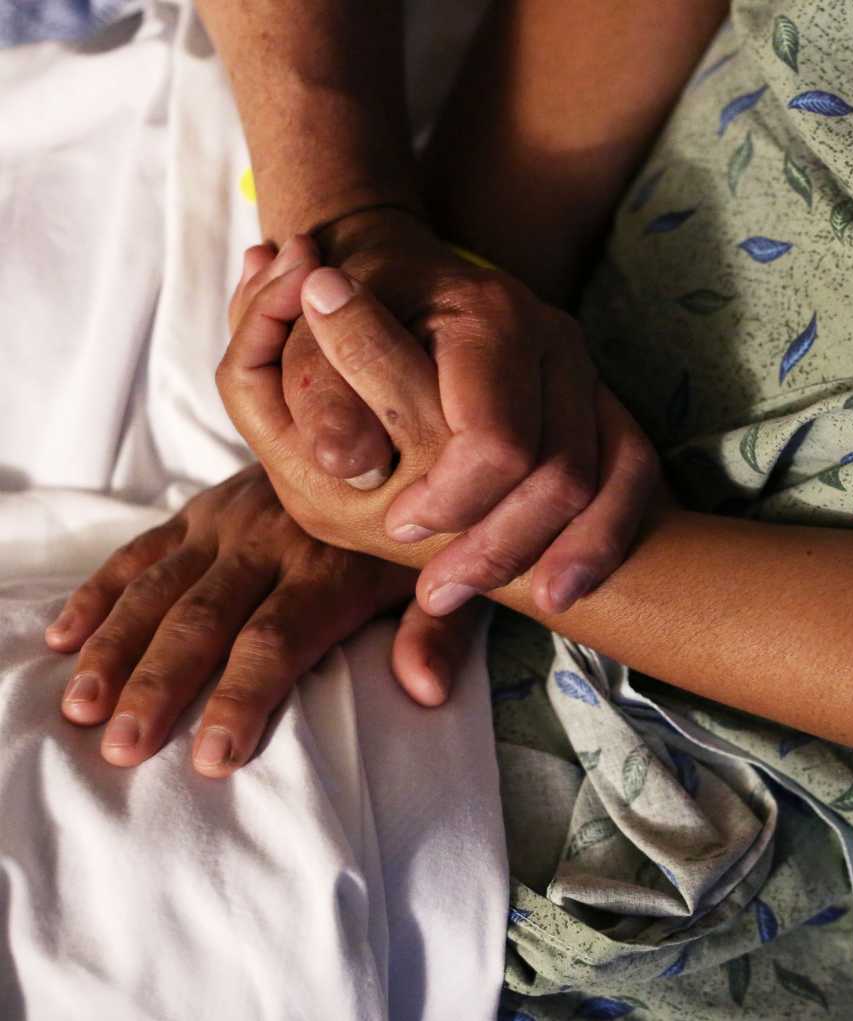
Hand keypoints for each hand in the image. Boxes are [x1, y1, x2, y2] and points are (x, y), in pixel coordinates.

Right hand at [43, 467, 486, 776]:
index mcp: (331, 566)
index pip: (277, 639)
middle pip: (204, 621)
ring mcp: (228, 521)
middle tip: (122, 748)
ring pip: (158, 588)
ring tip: (81, 708)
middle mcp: (270, 541)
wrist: (392, 430)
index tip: (213, 757)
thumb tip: (426, 691)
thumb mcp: (449, 574)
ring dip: (115, 649)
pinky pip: (140, 551)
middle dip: (160, 687)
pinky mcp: (202, 508)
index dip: (243, 697)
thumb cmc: (423, 528)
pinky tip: (63, 639)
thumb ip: (437, 632)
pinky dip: (99, 593)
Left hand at [259, 208, 658, 614]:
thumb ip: (320, 395)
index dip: (450, 500)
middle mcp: (554, 338)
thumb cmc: (347, 310)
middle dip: (499, 547)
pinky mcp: (601, 400)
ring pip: (603, 483)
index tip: (398, 528)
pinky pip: (632, 476)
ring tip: (481, 596)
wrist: (401, 274)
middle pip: (560, 473)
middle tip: (434, 588)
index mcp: (488, 316)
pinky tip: (556, 590)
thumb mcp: (310, 338)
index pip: (496, 439)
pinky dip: (601, 539)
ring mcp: (586, 371)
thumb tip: (357, 467)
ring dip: (549, 556)